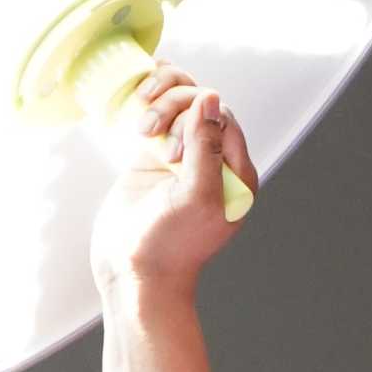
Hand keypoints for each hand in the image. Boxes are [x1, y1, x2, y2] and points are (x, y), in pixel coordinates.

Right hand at [91, 71, 259, 306]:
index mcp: (237, 173)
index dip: (197, 120)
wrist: (134, 273)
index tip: (175, 155)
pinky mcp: (154, 157)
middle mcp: (213, 162)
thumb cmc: (172, 245)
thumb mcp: (197, 195)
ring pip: (178, 103)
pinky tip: (137, 110)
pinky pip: (157, 116)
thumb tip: (210, 98)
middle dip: (175, 110)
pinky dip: (147, 106)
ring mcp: (182, 157)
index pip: (223, 116)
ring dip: (160, 105)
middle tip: (156, 143)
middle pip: (200, 104)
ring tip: (143, 130)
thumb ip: (206, 146)